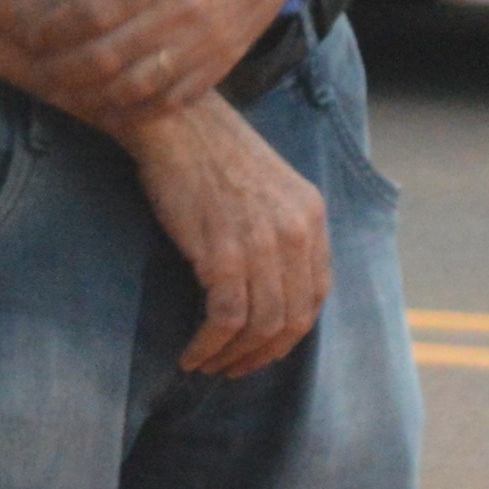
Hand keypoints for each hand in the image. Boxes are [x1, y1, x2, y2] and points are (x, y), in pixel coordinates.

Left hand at [28, 0, 355, 125]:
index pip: (93, 12)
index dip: (54, 29)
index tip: (31, 34)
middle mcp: (187, 9)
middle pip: (110, 56)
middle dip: (64, 70)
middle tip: (36, 71)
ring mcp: (211, 40)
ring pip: (140, 85)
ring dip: (96, 96)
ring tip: (65, 94)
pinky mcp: (228, 58)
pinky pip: (178, 97)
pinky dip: (142, 109)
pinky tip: (114, 107)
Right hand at [126, 95, 329, 377]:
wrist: (173, 120)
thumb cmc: (206, 149)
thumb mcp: (265, 184)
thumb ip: (279, 227)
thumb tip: (270, 278)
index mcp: (311, 216)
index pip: (316, 295)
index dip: (291, 331)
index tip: (263, 347)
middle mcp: (296, 234)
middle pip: (293, 318)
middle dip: (265, 353)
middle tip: (236, 368)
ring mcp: (261, 244)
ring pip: (262, 324)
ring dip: (235, 356)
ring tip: (209, 365)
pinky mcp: (222, 252)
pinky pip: (226, 317)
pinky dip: (210, 344)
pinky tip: (193, 354)